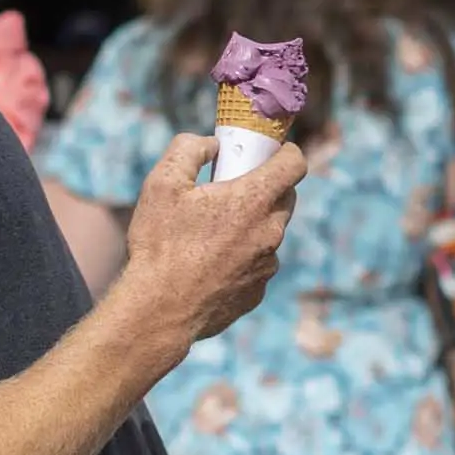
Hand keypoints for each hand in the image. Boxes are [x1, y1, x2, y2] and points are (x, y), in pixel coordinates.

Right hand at [120, 134, 304, 342]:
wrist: (159, 310)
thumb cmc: (160, 245)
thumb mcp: (163, 183)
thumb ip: (189, 150)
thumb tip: (211, 144)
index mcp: (254, 200)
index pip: (294, 164)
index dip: (286, 152)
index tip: (271, 152)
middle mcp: (269, 232)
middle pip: (285, 197)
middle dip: (266, 187)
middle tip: (232, 188)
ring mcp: (267, 265)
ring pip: (270, 233)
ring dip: (251, 224)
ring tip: (212, 232)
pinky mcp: (257, 291)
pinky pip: (258, 264)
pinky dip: (243, 257)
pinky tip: (209, 263)